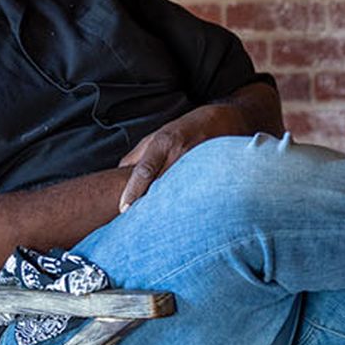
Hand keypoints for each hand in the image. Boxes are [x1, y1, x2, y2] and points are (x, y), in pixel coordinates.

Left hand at [117, 103, 250, 211]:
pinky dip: (186, 204)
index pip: (145, 170)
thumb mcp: (156, 135)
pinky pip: (195, 192)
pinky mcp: (211, 172)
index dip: (133, 191)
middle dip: (149, 204)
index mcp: (163, 142)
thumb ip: (136, 156)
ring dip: (167, 207)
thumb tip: (117, 175)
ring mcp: (198, 163)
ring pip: (178, 191)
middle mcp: (180, 153)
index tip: (124, 209)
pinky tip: (181, 216)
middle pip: (160, 185)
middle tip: (136, 224)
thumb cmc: (185, 129)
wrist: (227, 119)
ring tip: (158, 224)